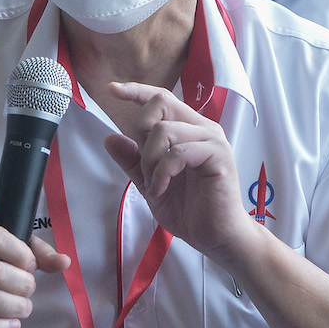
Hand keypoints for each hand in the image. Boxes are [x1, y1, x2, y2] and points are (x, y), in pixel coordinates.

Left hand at [103, 82, 254, 261]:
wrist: (215, 237)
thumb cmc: (189, 209)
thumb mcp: (150, 183)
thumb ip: (132, 161)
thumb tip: (109, 138)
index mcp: (187, 129)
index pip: (161, 98)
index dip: (136, 91)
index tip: (112, 90)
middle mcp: (201, 127)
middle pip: (161, 104)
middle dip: (141, 132)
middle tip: (144, 166)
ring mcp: (211, 139)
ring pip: (165, 130)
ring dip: (150, 161)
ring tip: (155, 186)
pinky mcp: (218, 154)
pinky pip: (179, 152)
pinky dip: (162, 172)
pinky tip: (161, 189)